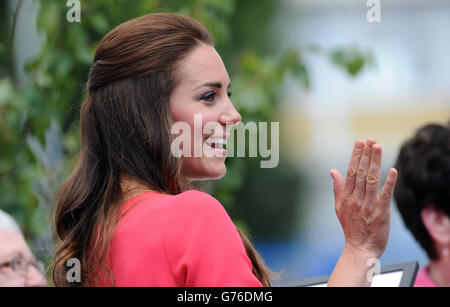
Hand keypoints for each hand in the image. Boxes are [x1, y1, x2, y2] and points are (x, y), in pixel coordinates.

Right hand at [330, 139, 397, 258]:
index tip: (360, 143)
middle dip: (365, 155)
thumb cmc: (351, 228)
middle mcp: (356, 199)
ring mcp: (368, 206)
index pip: (351, 172)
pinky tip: (392, 170)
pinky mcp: (380, 213)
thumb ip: (337, 187)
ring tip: (377, 147)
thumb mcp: (339, 207)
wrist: (359, 249)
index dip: (356, 156)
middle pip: (361, 173)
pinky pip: (384, 195)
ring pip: (371, 180)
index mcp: (346, 196)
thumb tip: (332, 171)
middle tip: (370, 140)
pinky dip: (388, 183)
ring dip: (375, 162)